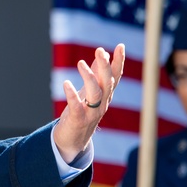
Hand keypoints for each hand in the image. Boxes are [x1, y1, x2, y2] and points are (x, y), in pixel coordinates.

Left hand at [52, 44, 124, 162]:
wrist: (72, 140)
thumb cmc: (82, 112)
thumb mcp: (90, 91)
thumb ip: (96, 73)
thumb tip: (102, 53)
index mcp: (106, 95)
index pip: (115, 77)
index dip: (118, 62)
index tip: (120, 46)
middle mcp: (102, 104)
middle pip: (107, 83)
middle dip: (105, 66)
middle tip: (100, 50)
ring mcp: (91, 113)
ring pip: (95, 94)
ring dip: (89, 77)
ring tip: (80, 63)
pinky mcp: (78, 120)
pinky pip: (76, 107)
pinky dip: (72, 95)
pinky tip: (66, 83)